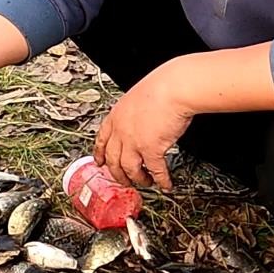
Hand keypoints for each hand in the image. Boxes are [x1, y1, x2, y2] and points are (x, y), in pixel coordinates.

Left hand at [94, 66, 193, 190]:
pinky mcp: (151, 150)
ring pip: (129, 169)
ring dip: (138, 179)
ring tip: (145, 182)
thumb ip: (134, 113)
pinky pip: (155, 171)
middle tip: (124, 180)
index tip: (100, 162)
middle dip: (118, 174)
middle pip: (113, 160)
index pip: (102, 139)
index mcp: (116, 116)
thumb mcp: (137, 98)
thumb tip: (140, 121)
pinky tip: (165, 184)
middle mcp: (121, 131)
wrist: (174, 88)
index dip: (100, 154)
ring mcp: (134, 142)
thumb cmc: (161, 87)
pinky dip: (161, 180)